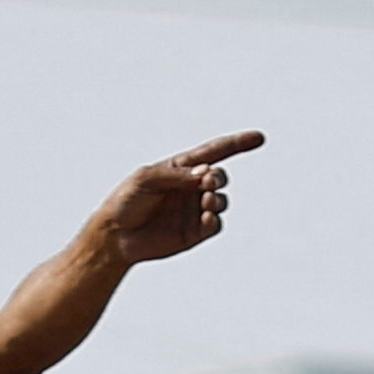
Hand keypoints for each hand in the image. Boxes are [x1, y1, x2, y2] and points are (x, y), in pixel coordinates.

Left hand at [94, 133, 262, 267]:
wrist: (116, 235)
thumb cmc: (126, 200)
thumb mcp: (146, 179)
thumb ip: (176, 175)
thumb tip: (204, 174)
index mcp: (181, 168)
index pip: (215, 152)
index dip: (237, 144)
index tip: (258, 138)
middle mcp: (191, 188)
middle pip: (219, 176)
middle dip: (217, 177)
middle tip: (206, 182)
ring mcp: (194, 210)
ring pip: (220, 201)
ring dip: (216, 199)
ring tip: (205, 202)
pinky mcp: (194, 233)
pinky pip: (215, 225)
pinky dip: (214, 220)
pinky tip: (206, 218)